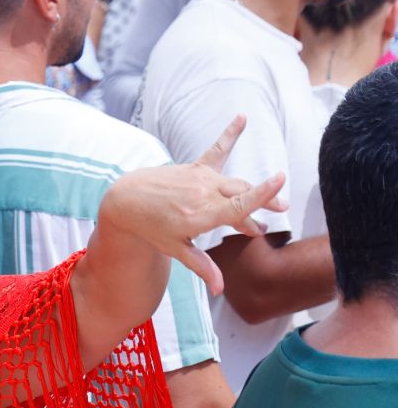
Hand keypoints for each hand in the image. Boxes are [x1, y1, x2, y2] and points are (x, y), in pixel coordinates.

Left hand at [96, 117, 285, 295]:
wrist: (126, 202)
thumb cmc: (152, 228)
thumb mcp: (177, 250)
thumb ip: (202, 266)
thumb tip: (220, 290)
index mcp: (201, 216)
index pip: (238, 205)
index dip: (260, 194)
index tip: (280, 181)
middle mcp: (203, 194)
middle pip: (242, 196)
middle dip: (264, 202)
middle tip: (281, 210)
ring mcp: (199, 177)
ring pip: (235, 182)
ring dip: (252, 190)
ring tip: (272, 197)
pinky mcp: (195, 166)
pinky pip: (217, 149)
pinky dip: (230, 133)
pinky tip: (243, 117)